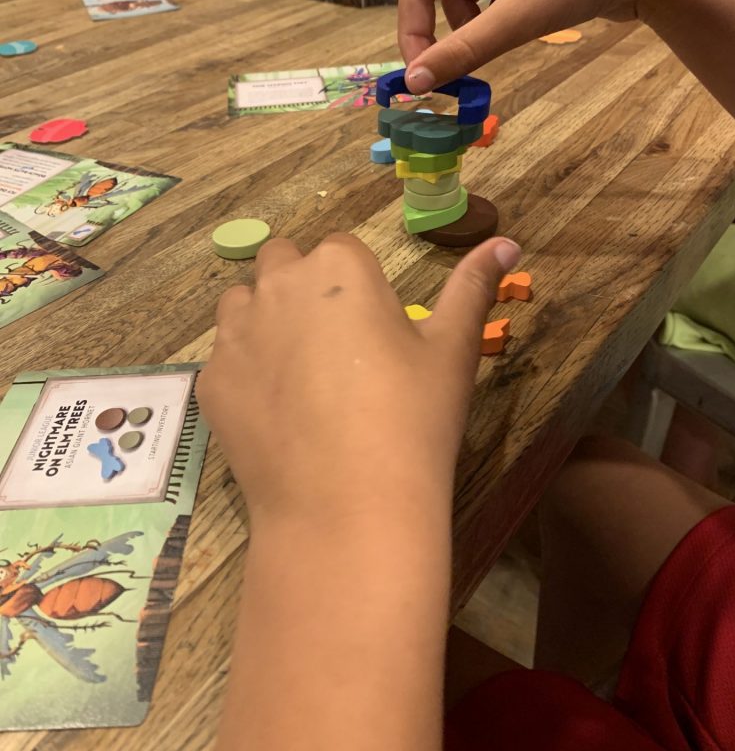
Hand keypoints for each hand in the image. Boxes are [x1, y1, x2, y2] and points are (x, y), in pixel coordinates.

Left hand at [196, 233, 520, 520]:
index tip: (372, 326)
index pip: (341, 249)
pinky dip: (244, 371)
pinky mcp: (211, 380)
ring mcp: (235, 333)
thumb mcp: (452, 350)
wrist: (345, 506)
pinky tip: (274, 412)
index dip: (356, 284)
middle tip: (335, 345)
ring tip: (299, 373)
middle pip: (283, 263)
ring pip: (242, 303)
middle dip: (302, 287)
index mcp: (339, 267)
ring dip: (264, 319)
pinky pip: (224, 357)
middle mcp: (278, 285)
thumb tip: (507, 244)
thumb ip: (473, 287)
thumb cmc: (412, 419)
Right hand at [397, 0, 691, 89]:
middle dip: (443, 32)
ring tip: (501, 44)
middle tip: (456, 72)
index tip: (421, 79)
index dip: (412, 35)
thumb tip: (414, 83)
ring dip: (471, 28)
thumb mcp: (518, 18)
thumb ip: (462, 51)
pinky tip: (518, 28)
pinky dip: (492, 18)